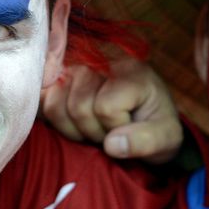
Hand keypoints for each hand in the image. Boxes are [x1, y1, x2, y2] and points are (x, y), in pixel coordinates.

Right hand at [40, 58, 181, 163]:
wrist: (148, 119)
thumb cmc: (157, 128)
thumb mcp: (167, 139)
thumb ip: (146, 141)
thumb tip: (112, 145)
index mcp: (133, 73)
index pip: (105, 107)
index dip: (114, 130)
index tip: (130, 131)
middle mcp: (102, 63)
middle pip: (78, 107)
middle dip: (93, 132)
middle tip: (111, 133)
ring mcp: (77, 68)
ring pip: (55, 105)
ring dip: (73, 128)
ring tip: (95, 127)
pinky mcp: (60, 77)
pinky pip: (42, 101)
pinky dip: (55, 119)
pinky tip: (75, 122)